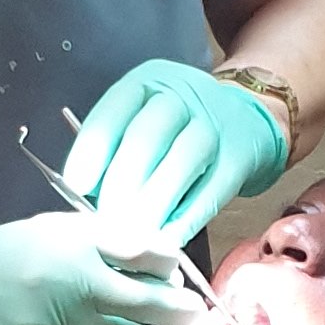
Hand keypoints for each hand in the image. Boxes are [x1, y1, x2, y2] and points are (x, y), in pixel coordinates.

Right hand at [0, 211, 204, 324]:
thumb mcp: (49, 231)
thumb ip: (101, 241)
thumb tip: (157, 262)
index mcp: (76, 242)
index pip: (148, 250)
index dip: (173, 265)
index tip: (177, 274)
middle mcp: (75, 283)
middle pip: (154, 303)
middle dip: (186, 313)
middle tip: (198, 318)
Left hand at [65, 57, 288, 244]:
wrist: (247, 114)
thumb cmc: (179, 125)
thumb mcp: (145, 117)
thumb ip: (117, 150)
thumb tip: (87, 201)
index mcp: (147, 83)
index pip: (114, 112)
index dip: (92, 150)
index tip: (77, 186)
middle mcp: (182, 96)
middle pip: (147, 137)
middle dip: (122, 185)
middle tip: (106, 222)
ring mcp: (215, 124)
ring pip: (181, 162)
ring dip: (153, 205)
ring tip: (132, 237)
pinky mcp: (241, 156)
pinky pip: (212, 189)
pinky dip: (187, 218)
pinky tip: (167, 240)